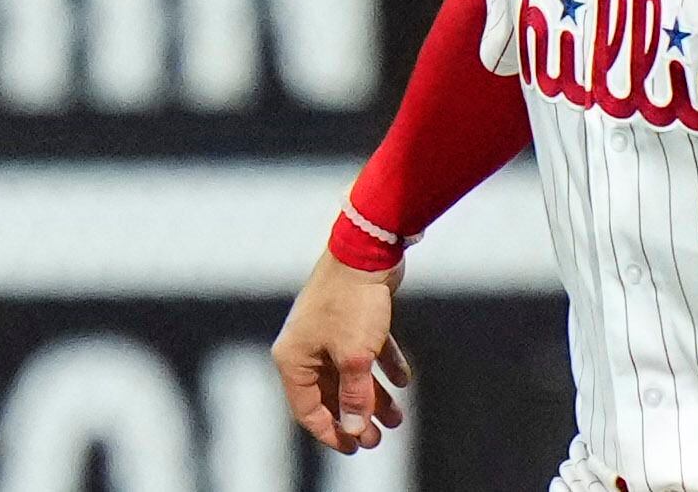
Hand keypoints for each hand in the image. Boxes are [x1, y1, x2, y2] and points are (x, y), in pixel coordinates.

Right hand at [271, 251, 411, 453]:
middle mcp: (307, 346)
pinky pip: (367, 350)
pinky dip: (384, 365)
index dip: (331, 432)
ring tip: (399, 418)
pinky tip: (404, 379)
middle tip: (380, 438)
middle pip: (331, 393)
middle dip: (357, 417)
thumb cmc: (352, 302)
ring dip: (375, 396)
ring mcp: (329, 331)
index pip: (306, 409)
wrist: (367, 248)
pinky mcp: (353, 317)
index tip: (355, 449)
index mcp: (293, 358)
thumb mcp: (355, 356)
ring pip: (351, 374)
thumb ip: (355, 395)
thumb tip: (355, 428)